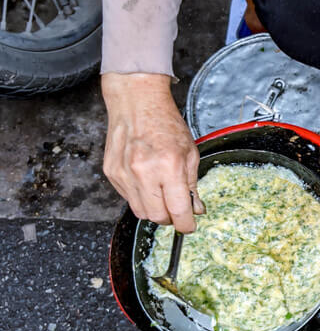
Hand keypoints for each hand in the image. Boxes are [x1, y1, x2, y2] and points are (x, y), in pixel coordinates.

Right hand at [101, 73, 201, 231]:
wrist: (136, 103)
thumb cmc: (165, 123)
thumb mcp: (190, 152)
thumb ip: (192, 184)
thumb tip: (196, 209)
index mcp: (169, 166)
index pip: (178, 210)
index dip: (186, 224)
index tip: (189, 226)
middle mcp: (144, 172)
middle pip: (157, 216)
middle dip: (170, 218)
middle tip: (178, 210)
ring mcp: (124, 174)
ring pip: (140, 212)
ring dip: (155, 210)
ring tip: (163, 195)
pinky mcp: (112, 173)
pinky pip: (128, 198)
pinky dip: (140, 197)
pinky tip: (147, 182)